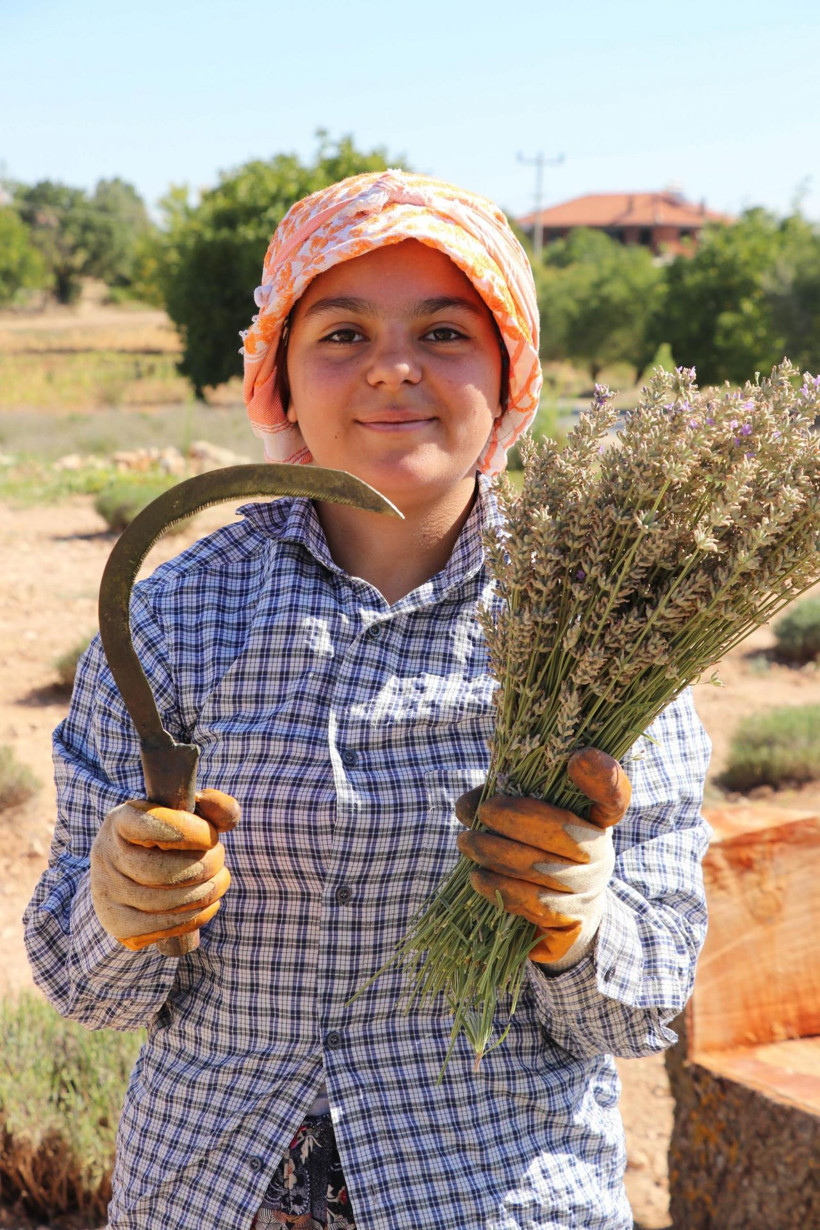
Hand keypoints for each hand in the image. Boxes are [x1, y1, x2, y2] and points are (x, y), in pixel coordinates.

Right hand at [90, 788, 239, 951]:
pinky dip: (194, 917)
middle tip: (219, 859)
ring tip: (219, 881)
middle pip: (163, 871)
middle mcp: (106, 855)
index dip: (193, 833)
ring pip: (165, 903)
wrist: (131, 869)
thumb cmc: (169, 836)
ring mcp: (107, 892)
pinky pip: (161, 927)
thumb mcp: (187, 812)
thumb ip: (216, 807)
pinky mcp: (117, 923)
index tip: (211, 836)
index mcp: (121, 821)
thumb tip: (227, 820)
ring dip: (206, 893)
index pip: (154, 825)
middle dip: (205, 866)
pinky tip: (208, 904)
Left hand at [455, 749, 629, 968]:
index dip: (602, 777)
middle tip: (482, 813)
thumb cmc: (539, 853)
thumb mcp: (529, 820)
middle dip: (515, 820)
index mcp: (596, 820)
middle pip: (564, 831)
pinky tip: (478, 876)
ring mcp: (590, 890)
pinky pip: (534, 903)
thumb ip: (504, 801)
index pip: (613, 796)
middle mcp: (600, 853)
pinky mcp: (572, 922)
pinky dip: (501, 887)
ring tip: (466, 843)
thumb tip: (467, 805)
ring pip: (541, 869)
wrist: (563, 916)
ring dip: (497, 853)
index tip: (580, 756)